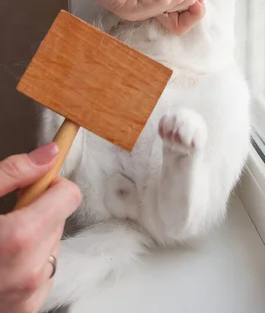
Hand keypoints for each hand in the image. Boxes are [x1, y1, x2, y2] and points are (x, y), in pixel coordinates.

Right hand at [0, 144, 80, 312]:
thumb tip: (48, 154)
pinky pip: (43, 273)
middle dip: (37, 211)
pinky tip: (1, 262)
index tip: (30, 186)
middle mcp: (31, 272)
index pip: (69, 196)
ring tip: (0, 242)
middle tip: (5, 217)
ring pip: (52, 246)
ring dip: (33, 238)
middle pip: (60, 219)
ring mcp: (30, 295)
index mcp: (20, 239)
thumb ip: (14, 172)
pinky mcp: (27, 309)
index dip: (50, 185)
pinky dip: (28, 263)